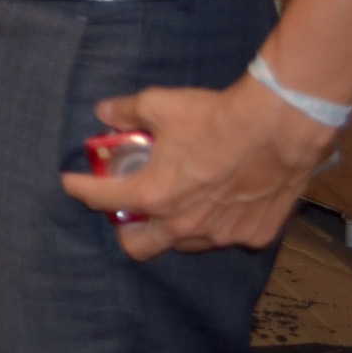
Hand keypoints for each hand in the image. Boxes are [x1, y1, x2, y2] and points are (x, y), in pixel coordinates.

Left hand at [61, 79, 340, 258]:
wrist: (280, 125)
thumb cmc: (216, 117)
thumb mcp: (159, 105)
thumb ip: (126, 112)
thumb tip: (104, 112)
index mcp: (154, 196)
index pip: (101, 201)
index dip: (79, 189)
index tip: (72, 184)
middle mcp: (185, 226)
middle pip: (140, 247)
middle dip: (128, 231)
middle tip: (130, 208)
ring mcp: (222, 236)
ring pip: (185, 244)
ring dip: (175, 227)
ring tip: (180, 201)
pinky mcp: (256, 236)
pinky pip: (228, 236)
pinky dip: (219, 223)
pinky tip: (224, 201)